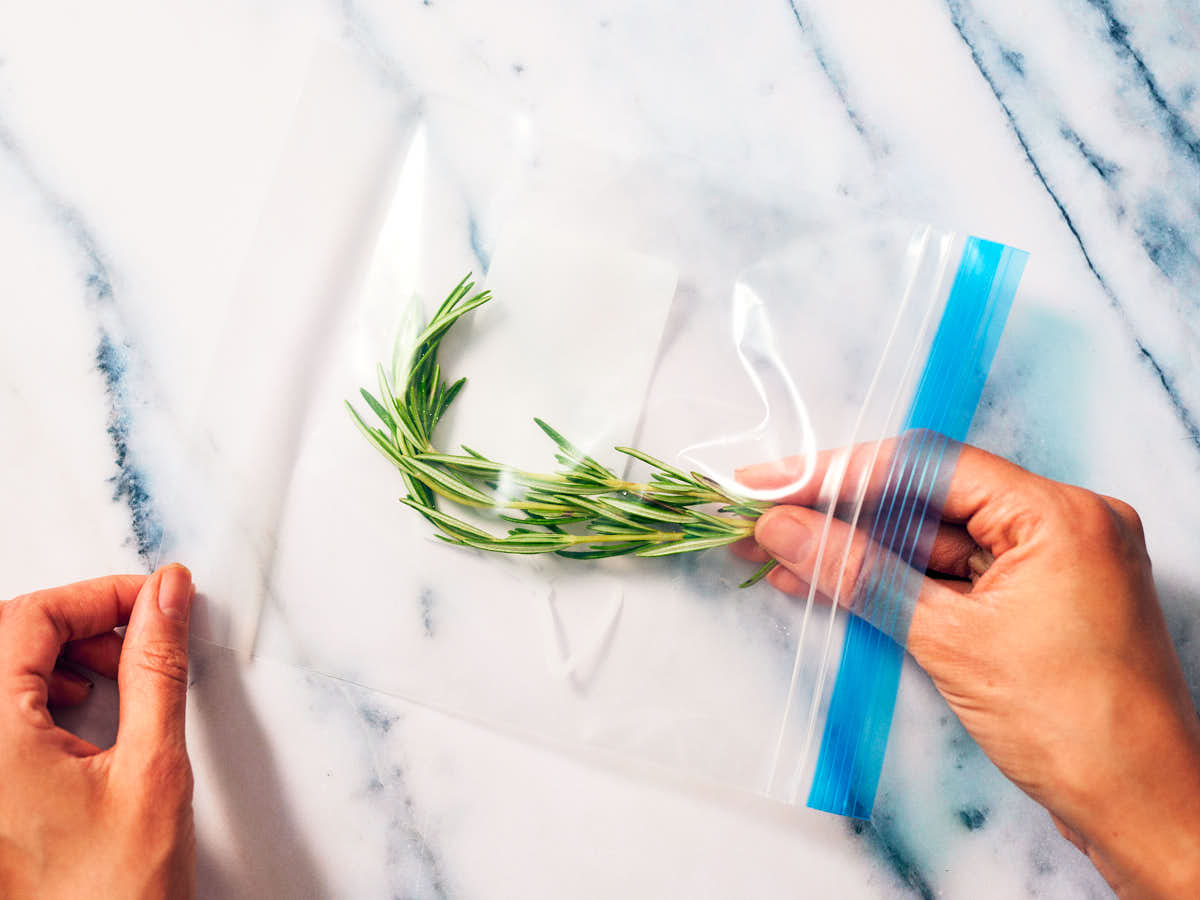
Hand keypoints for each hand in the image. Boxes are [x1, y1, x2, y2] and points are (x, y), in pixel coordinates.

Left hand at [0, 565, 195, 898]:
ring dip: (53, 655)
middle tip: (139, 637)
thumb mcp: (153, 768)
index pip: (28, 618)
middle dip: (76, 623)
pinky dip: (30, 693)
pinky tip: (75, 712)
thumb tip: (165, 598)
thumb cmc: (111, 896)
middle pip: (3, 637)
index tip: (153, 598)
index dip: (98, 596)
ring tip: (114, 678)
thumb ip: (156, 669)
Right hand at [736, 442, 1199, 898]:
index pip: (929, 467)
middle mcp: (1060, 523)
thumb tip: (786, 531)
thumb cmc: (1073, 727)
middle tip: (765, 514)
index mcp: (1058, 513)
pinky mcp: (1032, 600)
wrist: (1138, 810)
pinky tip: (827, 582)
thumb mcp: (949, 641)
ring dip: (858, 549)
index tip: (774, 484)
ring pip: (933, 539)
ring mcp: (1048, 563)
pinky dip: (893, 581)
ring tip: (779, 552)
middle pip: (928, 498)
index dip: (840, 473)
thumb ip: (860, 575)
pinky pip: (951, 575)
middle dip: (842, 511)